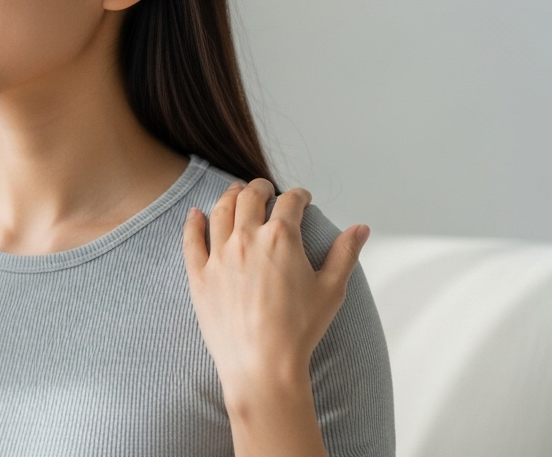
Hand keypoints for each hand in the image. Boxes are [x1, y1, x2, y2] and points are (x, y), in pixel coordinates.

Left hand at [181, 179, 368, 397]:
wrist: (262, 364)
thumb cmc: (299, 330)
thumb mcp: (331, 289)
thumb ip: (345, 253)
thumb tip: (361, 228)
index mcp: (282, 237)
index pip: (290, 201)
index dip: (299, 195)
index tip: (302, 198)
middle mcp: (247, 238)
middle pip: (250, 197)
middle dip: (260, 187)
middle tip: (265, 188)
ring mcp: (219, 255)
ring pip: (220, 211)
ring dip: (229, 196)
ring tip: (235, 193)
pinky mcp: (199, 275)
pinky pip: (191, 240)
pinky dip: (192, 223)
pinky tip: (194, 214)